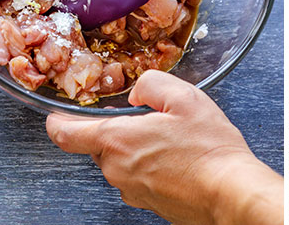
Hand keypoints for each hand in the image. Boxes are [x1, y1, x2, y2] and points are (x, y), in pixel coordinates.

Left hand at [45, 70, 282, 224]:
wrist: (230, 192)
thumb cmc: (209, 150)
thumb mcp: (183, 97)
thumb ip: (151, 84)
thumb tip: (138, 91)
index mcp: (117, 140)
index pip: (66, 134)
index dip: (58, 121)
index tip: (58, 115)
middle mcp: (117, 170)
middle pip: (101, 144)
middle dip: (121, 129)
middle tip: (153, 119)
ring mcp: (131, 190)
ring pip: (123, 161)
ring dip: (140, 147)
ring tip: (175, 140)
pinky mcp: (148, 203)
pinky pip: (140, 177)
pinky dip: (153, 165)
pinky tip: (180, 158)